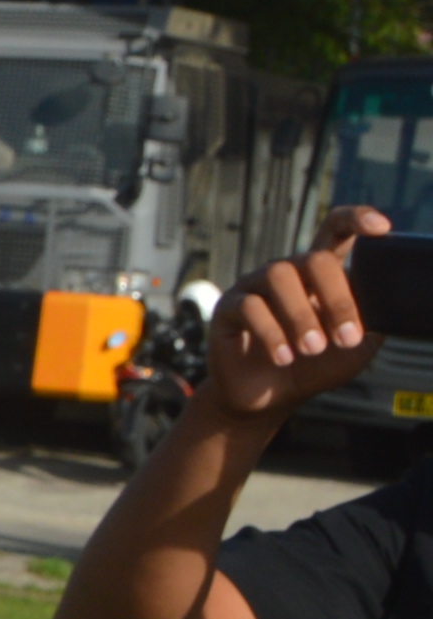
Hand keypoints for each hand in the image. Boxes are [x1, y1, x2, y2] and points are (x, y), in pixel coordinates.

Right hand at [202, 207, 386, 423]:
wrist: (268, 399)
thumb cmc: (313, 368)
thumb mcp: (356, 347)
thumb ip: (373, 321)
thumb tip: (390, 302)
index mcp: (320, 274)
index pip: (336, 231)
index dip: (358, 219)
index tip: (381, 227)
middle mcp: (287, 272)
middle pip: (314, 258)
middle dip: (336, 298)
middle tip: (346, 338)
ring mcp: (254, 287)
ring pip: (279, 277)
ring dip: (301, 317)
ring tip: (312, 349)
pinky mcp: (228, 308)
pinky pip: (250, 307)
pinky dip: (271, 334)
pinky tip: (284, 358)